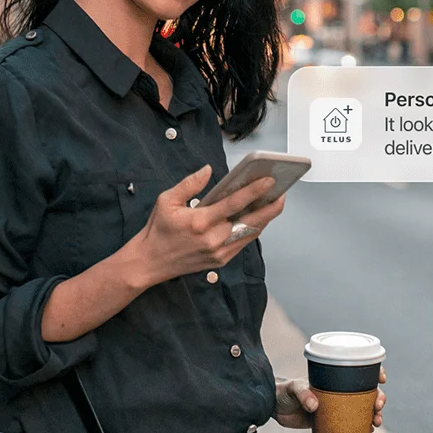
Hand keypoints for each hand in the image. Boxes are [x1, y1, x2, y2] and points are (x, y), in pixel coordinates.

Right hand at [129, 165, 287, 286]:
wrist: (149, 262)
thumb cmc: (158, 229)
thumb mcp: (167, 201)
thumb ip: (189, 184)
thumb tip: (208, 170)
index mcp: (200, 222)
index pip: (234, 204)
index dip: (254, 191)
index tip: (269, 181)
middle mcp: (213, 239)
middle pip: (251, 222)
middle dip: (271, 207)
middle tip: (283, 193)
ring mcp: (219, 252)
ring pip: (250, 233)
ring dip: (265, 218)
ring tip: (275, 202)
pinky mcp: (220, 261)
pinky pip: (243, 243)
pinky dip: (253, 229)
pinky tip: (259, 217)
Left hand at [272, 367, 386, 430]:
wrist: (273, 407)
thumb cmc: (284, 391)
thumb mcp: (294, 389)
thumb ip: (303, 395)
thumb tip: (315, 406)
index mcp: (334, 379)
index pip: (359, 372)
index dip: (375, 373)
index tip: (381, 379)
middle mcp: (339, 392)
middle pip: (367, 392)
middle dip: (378, 398)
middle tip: (378, 407)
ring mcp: (336, 407)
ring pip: (362, 409)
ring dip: (374, 415)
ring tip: (377, 423)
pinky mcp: (330, 422)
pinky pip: (350, 425)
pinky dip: (362, 429)